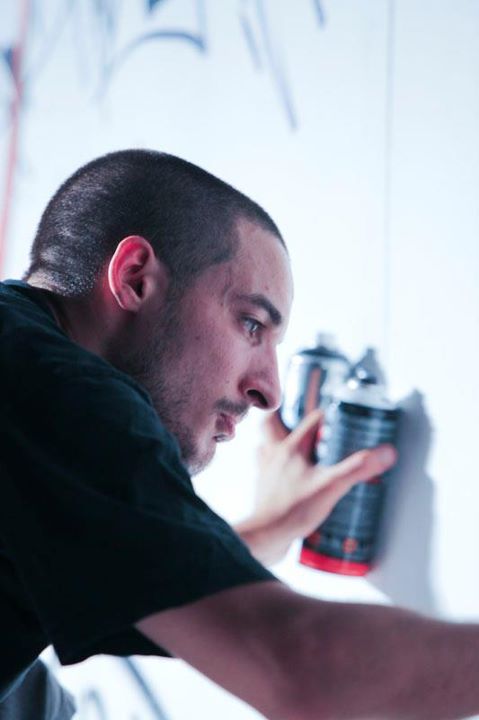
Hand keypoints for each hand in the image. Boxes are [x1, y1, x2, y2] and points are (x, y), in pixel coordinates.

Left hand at [235, 409, 396, 564]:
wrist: (265, 537)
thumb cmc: (290, 511)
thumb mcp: (332, 486)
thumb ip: (358, 468)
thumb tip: (383, 452)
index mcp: (290, 448)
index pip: (310, 420)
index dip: (328, 416)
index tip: (341, 419)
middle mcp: (273, 456)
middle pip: (273, 425)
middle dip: (285, 418)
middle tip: (302, 421)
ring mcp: (266, 473)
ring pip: (266, 447)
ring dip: (277, 443)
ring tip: (295, 447)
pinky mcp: (264, 491)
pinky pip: (267, 472)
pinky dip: (276, 470)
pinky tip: (290, 479)